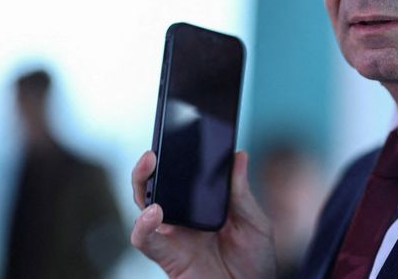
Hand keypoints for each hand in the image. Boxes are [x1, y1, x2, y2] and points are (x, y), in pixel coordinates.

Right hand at [131, 150, 275, 278]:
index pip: (183, 177)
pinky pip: (145, 239)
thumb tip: (238, 155)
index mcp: (203, 206)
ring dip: (142, 184)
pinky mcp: (167, 256)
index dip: (177, 157)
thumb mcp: (255, 222)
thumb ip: (241, 192)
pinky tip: (154, 211)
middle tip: (155, 149)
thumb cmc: (255, 264)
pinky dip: (143, 224)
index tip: (179, 133)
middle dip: (149, 165)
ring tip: (150, 166)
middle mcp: (183, 218)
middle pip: (156, 186)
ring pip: (143, 205)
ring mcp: (173, 236)